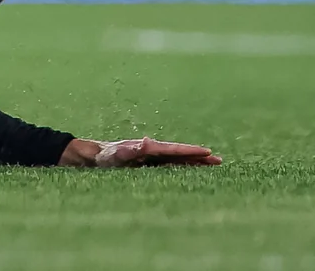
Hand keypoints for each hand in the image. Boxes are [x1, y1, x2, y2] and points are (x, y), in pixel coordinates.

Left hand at [61, 137, 220, 167]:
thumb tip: (147, 143)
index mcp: (149, 148)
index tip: (206, 152)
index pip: (174, 150)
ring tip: (213, 164)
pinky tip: (193, 171)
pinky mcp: (149, 165)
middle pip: (180, 154)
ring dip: (194, 162)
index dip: (190, 152)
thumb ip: (131, 150)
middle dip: (199, 157)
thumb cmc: (105, 157)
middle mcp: (153, 151)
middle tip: (219, 160)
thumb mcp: (117, 154)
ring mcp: (152, 158)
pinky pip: (170, 166)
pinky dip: (184, 167)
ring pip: (178, 160)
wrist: (95, 157)